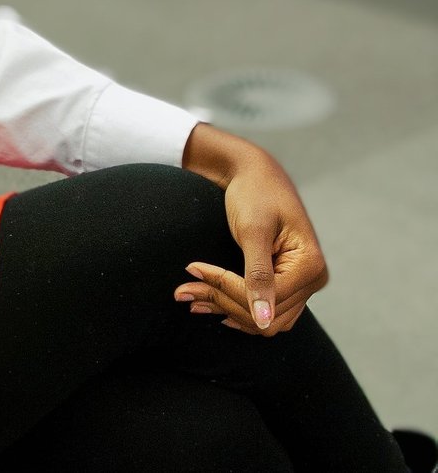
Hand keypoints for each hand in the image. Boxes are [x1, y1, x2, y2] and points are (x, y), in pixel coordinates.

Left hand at [175, 123, 328, 336]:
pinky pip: (262, 309)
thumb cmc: (254, 193)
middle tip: (182, 291)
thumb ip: (258, 274)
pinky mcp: (285, 284)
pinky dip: (234, 308)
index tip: (192, 269)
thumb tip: (263, 320)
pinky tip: (205, 303)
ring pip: (263, 319)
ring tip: (188, 297)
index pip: (269, 297)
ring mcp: (301, 285)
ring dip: (225, 310)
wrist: (254, 173)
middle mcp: (312, 280)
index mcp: (311, 265)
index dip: (228, 288)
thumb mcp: (252, 230)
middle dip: (222, 302)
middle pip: (266, 315)